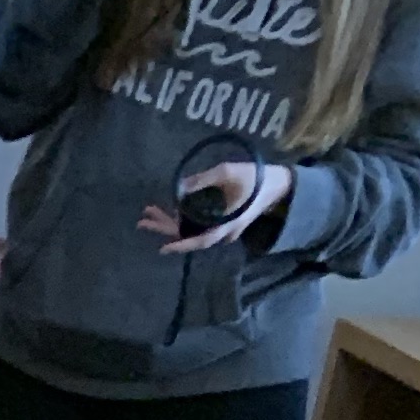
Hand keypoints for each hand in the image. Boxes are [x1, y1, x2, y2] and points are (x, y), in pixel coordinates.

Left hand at [147, 158, 294, 254]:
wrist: (276, 183)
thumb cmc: (255, 177)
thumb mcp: (229, 171)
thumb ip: (204, 179)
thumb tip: (178, 188)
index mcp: (227, 225)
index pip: (201, 240)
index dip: (181, 245)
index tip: (162, 248)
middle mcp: (222, 231)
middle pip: (190, 235)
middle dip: (165, 228)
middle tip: (142, 221)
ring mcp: (221, 228)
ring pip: (191, 229)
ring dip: (170, 222)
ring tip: (148, 213)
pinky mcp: (220, 222)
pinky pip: (197, 224)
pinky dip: (181, 217)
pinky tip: (166, 209)